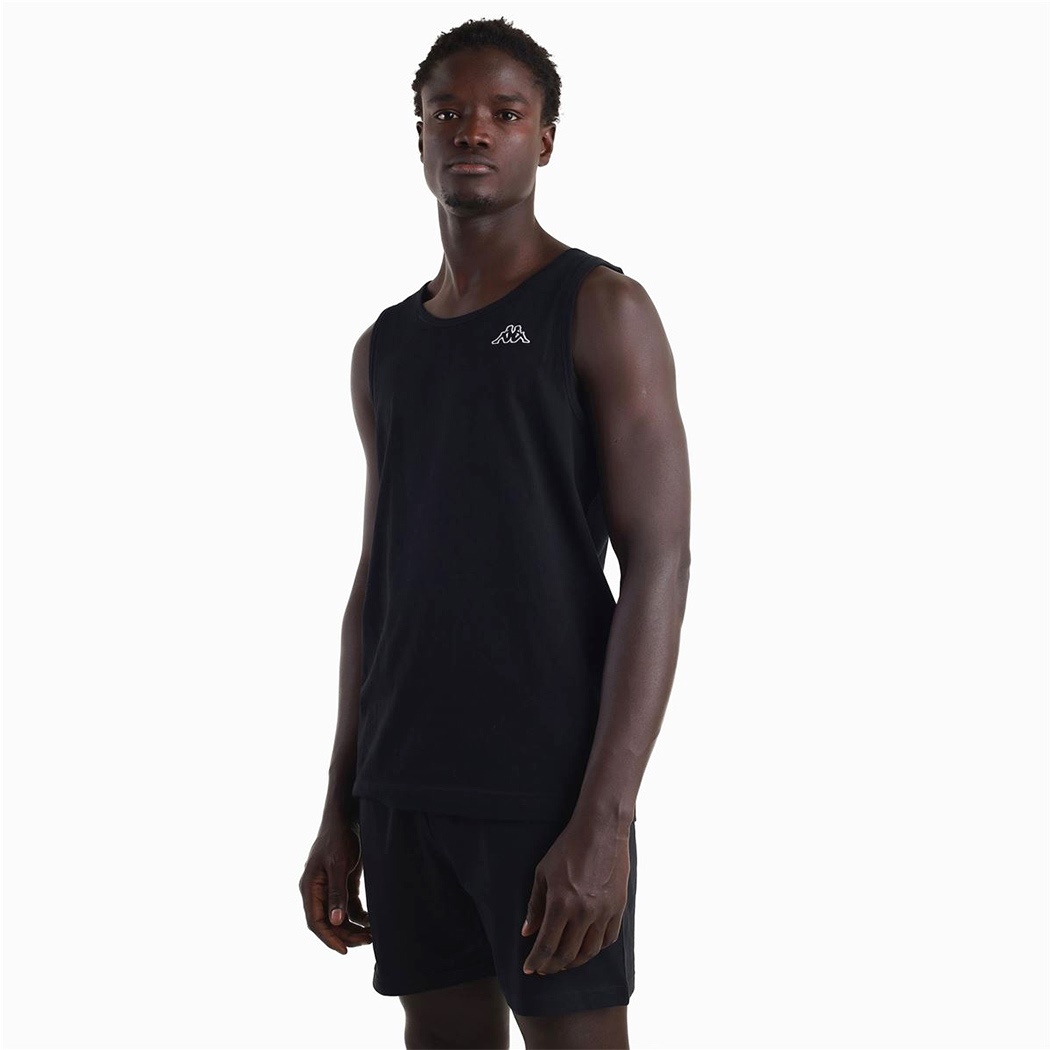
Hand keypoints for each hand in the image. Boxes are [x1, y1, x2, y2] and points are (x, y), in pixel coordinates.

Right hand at [299, 812, 371, 953]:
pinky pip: (348, 907)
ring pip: (339, 917)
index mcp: (310, 888)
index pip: (316, 922)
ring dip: (353, 927)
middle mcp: (317, 891)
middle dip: (346, 934)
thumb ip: (337, 893)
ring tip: (372, 935)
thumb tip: (335, 922)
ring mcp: (330, 888)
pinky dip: (358, 916)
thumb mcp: (338, 866)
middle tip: (367, 941)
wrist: (346, 818)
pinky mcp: (342, 883)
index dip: (328, 938)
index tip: (344, 950)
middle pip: (329, 922)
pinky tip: (372, 921)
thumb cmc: (338, 839)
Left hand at [520, 817, 630, 975]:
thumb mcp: (543, 873)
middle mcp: (584, 912)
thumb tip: (528, 932)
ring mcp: (603, 912)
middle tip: (545, 968)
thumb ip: (535, 905)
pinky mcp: (618, 908)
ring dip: (574, 962)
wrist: (601, 830)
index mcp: (561, 903)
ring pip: (589, 952)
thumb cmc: (568, 848)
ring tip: (563, 962)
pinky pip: (607, 940)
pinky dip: (595, 949)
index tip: (530, 968)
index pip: (547, 944)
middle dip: (553, 966)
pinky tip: (585, 947)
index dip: (537, 960)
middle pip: (567, 954)